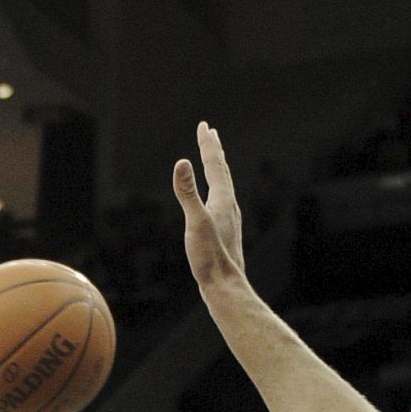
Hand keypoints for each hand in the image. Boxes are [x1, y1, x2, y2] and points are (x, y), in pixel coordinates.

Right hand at [173, 121, 246, 288]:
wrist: (225, 286)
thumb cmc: (209, 256)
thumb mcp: (194, 222)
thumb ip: (187, 192)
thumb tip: (181, 162)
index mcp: (223, 200)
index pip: (215, 165)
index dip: (207, 145)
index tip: (204, 126)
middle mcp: (229, 206)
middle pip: (222, 172)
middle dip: (214, 151)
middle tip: (210, 133)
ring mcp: (229, 218)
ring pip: (223, 186)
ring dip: (217, 169)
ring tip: (214, 161)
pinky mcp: (225, 231)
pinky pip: (221, 200)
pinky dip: (216, 188)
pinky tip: (214, 199)